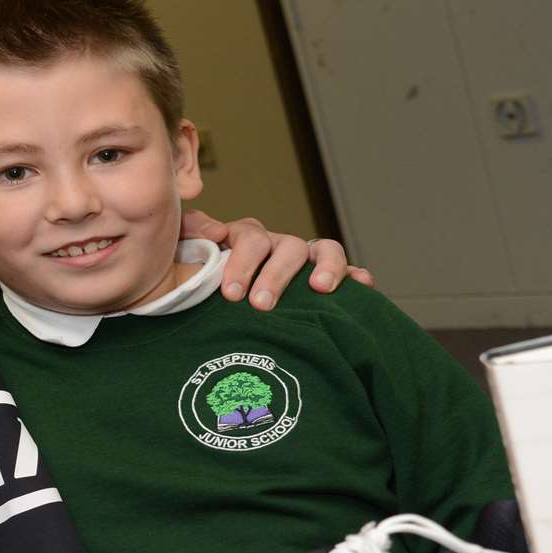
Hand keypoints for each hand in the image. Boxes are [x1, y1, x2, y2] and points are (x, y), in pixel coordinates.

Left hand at [180, 210, 375, 309]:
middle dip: (276, 275)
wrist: (212, 324)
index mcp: (247, 242)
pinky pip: (349, 272)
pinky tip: (363, 283)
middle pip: (286, 247)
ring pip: (323, 251)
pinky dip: (356, 275)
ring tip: (319, 288)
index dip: (243, 261)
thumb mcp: (188, 260)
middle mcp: (279, 248)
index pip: (250, 236)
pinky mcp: (329, 282)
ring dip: (325, 267)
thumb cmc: (203, 290)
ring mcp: (306, 264)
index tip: (232, 293)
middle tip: (261, 304)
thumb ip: (192, 234)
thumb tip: (217, 228)